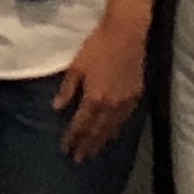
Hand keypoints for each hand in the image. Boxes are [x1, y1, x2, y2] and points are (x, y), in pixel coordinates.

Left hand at [55, 0, 150, 163]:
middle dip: (86, 146)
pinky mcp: (136, 97)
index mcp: (94, 98)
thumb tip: (57, 108)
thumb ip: (67, 89)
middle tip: (78, 159)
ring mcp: (125, 103)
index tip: (65, 149)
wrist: (126, 34)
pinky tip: (111, 135)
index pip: (80, 125)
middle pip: (96, 132)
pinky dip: (116, 131)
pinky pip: (124, 120)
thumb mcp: (76, 66)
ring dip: (101, 142)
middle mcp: (110, 106)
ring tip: (93, 153)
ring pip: (112, 129)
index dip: (72, 138)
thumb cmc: (97, 46)